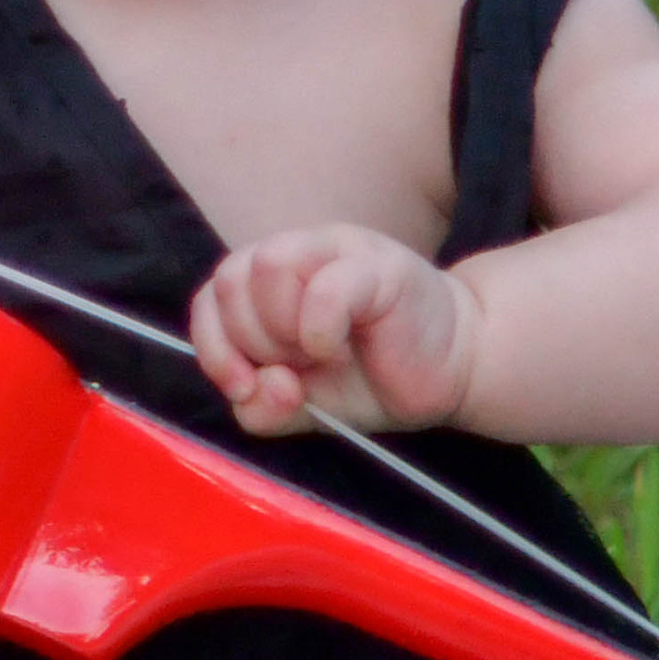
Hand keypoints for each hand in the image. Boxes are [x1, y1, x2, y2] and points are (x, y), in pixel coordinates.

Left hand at [191, 225, 484, 435]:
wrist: (449, 372)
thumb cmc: (372, 378)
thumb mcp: (302, 406)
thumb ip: (261, 409)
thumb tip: (254, 390)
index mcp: (270, 281)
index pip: (209, 297)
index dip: (214, 347)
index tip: (244, 386)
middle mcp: (298, 253)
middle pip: (230, 280)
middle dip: (252, 343)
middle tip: (298, 368)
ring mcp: (337, 250)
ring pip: (266, 267)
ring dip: (281, 330)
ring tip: (320, 355)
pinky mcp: (378, 266)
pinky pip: (324, 288)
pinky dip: (318, 328)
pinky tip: (337, 349)